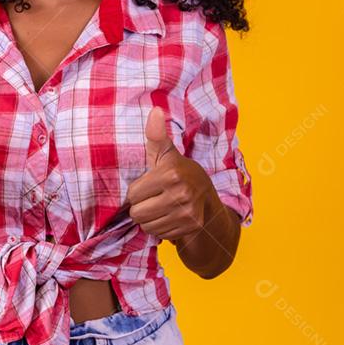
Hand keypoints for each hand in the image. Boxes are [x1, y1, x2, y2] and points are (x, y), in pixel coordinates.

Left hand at [126, 105, 221, 241]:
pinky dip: (161, 229)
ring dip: (150, 220)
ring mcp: (187, 212)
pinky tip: (170, 219)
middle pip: (137, 212)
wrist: (210, 202)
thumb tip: (155, 110)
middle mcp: (181, 193)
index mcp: (171, 172)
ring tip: (162, 208)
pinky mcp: (190, 227)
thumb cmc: (182, 175)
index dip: (138, 191)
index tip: (150, 186)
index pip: (133, 193)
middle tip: (155, 199)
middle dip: (142, 207)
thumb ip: (157, 135)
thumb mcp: (168, 155)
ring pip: (146, 225)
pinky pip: (158, 234)